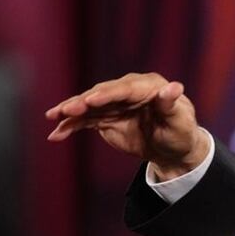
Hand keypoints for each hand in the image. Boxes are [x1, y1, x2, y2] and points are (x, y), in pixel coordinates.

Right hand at [46, 72, 208, 179]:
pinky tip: (55, 134)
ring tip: (53, 117)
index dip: (107, 94)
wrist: (173, 149)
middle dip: (82, 101)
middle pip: (101, 94)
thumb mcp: (180, 120)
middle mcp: (128, 91)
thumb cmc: (181, 131)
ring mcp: (114, 104)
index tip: (91, 100)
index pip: (125, 89)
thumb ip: (172, 104)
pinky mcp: (105, 118)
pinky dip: (70, 126)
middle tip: (65, 110)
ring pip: (88, 106)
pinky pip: (84, 121)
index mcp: (148, 86)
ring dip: (70, 112)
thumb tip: (175, 87)